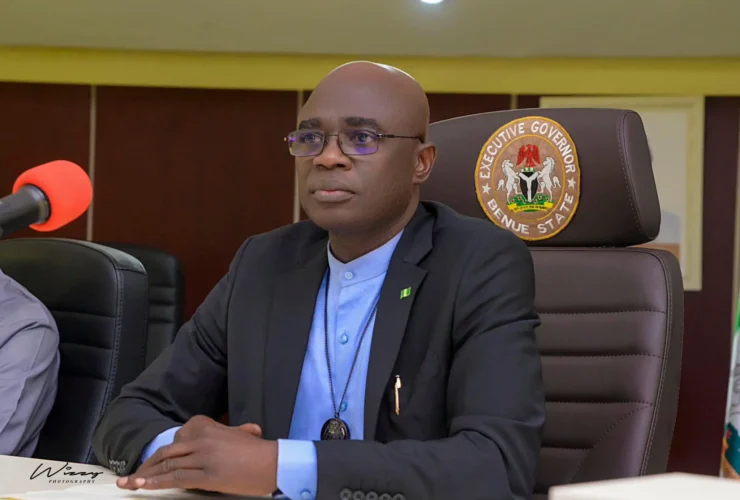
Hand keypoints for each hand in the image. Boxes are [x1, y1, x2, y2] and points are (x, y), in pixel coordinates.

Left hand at [116, 415, 276, 495]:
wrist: (273, 463)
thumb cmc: (259, 452)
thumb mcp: (240, 435)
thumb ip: (230, 432)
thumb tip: (240, 431)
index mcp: (207, 426)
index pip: (176, 439)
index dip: (161, 453)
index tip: (151, 462)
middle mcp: (202, 439)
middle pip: (167, 452)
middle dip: (146, 465)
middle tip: (131, 475)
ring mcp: (203, 456)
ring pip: (167, 465)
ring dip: (144, 475)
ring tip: (128, 483)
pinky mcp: (206, 475)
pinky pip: (176, 478)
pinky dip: (156, 482)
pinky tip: (142, 485)